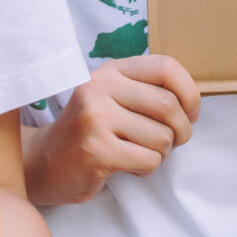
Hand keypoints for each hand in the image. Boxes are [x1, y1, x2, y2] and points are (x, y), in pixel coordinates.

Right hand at [21, 54, 200, 206]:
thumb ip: (146, 91)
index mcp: (110, 70)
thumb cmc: (91, 132)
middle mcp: (100, 87)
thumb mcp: (113, 98)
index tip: (190, 113)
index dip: (189, 93)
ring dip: (161, 153)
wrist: (43, 162)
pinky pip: (148, 160)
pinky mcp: (96, 150)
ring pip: (162, 137)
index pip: (166, 67)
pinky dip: (146, 168)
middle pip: (169, 105)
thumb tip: (193, 104)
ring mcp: (95, 118)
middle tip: (172, 143)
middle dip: (181, 131)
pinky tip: (127, 166)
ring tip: (138, 153)